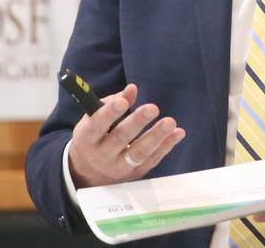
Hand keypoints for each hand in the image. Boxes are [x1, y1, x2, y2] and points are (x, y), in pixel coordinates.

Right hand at [68, 83, 186, 187]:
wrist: (88, 173)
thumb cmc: (94, 136)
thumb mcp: (94, 119)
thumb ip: (112, 102)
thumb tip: (132, 90)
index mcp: (87, 137)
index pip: (98, 124)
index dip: (110, 113)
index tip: (123, 102)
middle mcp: (102, 154)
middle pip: (120, 138)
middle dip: (137, 122)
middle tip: (152, 108)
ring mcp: (118, 167)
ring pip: (139, 152)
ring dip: (156, 136)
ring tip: (170, 122)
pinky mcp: (135, 173)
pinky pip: (152, 159)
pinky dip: (166, 146)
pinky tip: (177, 133)